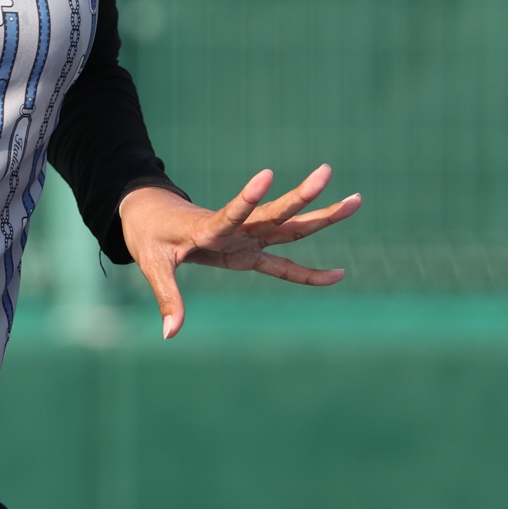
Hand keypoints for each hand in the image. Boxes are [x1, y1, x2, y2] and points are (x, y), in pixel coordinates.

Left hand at [118, 165, 359, 339]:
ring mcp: (246, 238)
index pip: (230, 214)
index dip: (246, 200)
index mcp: (209, 230)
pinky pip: (283, 262)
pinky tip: (338, 275)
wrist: (151, 216)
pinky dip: (308, 272)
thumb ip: (167, 298)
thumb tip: (171, 334)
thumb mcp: (153, 266)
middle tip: (326, 174)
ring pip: (288, 227)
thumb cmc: (150, 238)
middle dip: (301, 197)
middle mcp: (235, 230)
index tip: (266, 174)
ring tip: (357, 200)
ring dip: (319, 214)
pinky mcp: (248, 249)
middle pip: (274, 215)